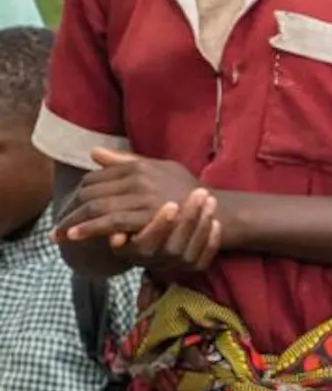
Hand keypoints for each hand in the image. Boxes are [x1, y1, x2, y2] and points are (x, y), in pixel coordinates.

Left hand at [58, 150, 203, 250]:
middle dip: (70, 210)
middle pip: (91, 192)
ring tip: (60, 235)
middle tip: (57, 226)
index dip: (77, 194)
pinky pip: (110, 221)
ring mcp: (141, 196)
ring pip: (96, 207)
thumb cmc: (189, 190)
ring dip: (74, 222)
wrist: (216, 209)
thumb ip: (127, 163)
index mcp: (137, 166)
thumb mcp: (160, 169)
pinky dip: (90, 229)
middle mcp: (137, 177)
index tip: (68, 208)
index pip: (96, 178)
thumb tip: (94, 153)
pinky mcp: (145, 215)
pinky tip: (76, 237)